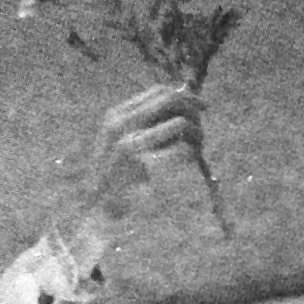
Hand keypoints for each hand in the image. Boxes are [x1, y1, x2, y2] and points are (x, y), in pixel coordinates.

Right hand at [86, 83, 205, 215]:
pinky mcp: (145, 165)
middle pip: (171, 99)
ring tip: (196, 149)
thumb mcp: (122, 143)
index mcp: (116, 116)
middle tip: (201, 128)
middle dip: (193, 110)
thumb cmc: (117, 179)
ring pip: (181, 123)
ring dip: (196, 134)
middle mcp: (122, 124)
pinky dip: (192, 155)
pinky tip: (189, 164)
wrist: (101, 212)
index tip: (200, 108)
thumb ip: (146, 122)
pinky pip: (183, 150)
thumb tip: (185, 100)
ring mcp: (131, 144)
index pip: (158, 91)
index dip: (185, 95)